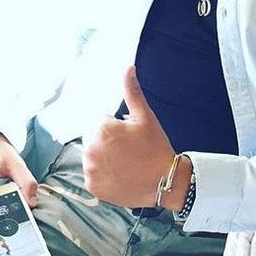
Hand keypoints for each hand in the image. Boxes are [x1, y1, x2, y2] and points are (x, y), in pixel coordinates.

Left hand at [83, 66, 190, 208]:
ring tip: (125, 162)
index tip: (130, 137)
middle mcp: (91, 149)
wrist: (164, 180)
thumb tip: (128, 69)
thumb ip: (132, 91)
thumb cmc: (155, 147)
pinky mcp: (93, 186)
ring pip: (93, 156)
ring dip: (104, 156)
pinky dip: (103, 174)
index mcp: (102, 129)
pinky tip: (120, 173)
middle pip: (95, 138)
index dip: (117, 127)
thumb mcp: (145, 116)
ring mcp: (91, 170)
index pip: (102, 122)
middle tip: (129, 150)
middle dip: (108, 141)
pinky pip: (93, 175)